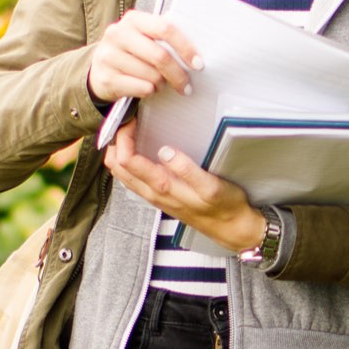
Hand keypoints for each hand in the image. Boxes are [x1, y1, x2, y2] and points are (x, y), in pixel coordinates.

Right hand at [87, 10, 203, 104]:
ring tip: (159, 83)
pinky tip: (147, 88)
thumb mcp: (144, 37)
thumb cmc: (132, 52)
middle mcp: (117, 34)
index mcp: (133, 19)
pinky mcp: (105, 77)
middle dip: (178, 74)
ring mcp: (109, 56)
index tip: (198, 64)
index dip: (185, 47)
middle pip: (160, 56)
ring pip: (152, 75)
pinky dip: (150, 91)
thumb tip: (195, 57)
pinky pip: (141, 88)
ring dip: (162, 84)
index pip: (165, 28)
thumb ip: (164, 39)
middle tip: (186, 86)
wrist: (99, 69)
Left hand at [101, 118, 265, 253]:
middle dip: (115, 142)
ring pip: (122, 175)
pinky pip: (133, 179)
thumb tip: (164, 151)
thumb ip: (187, 169)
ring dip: (118, 152)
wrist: (232, 229)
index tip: (132, 120)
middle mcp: (153, 193)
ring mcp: (154, 196)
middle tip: (126, 122)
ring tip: (129, 132)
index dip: (124, 137)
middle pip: (117, 167)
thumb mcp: (211, 186)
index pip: (128, 160)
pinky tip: (137, 151)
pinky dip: (127, 162)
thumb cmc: (225, 206)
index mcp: (163, 187)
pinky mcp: (159, 197)